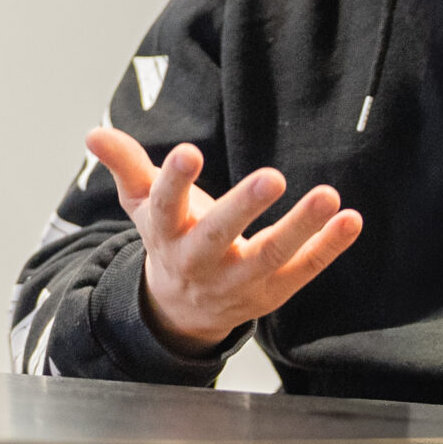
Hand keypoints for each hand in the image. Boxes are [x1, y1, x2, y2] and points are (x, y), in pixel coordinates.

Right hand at [85, 129, 362, 352]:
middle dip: (244, 208)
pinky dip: (329, 247)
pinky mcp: (273, 291)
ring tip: (327, 195)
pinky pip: (304, 270)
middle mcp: (200, 261)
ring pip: (271, 256)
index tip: (189, 150)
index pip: (166, 207)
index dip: (175, 180)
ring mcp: (239, 280)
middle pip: (219, 237)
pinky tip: (349, 219)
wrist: (184, 309)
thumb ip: (126, 165)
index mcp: (166, 235)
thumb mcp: (142, 205)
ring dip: (301, 227)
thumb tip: (93, 134)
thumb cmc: (169, 239)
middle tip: (272, 176)